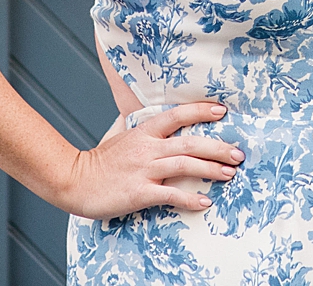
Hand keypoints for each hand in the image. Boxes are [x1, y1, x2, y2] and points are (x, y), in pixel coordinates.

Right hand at [53, 101, 244, 219]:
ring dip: (211, 169)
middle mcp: (147, 147)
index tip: (222, 112)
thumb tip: (155, 114)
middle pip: (190, 142)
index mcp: (144, 131)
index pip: (178, 115)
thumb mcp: (122, 135)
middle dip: (218, 147)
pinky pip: (170, 194)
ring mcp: (143, 170)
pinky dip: (189, 198)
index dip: (201, 111)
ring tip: (230, 174)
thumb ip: (143, 127)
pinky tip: (204, 202)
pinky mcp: (139, 192)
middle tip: (238, 154)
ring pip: (184, 165)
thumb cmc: (100, 160)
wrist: (73, 181)